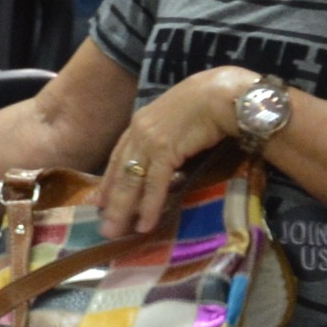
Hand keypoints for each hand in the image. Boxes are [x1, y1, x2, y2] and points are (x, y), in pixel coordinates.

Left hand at [96, 69, 247, 240]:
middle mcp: (139, 130)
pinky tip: (145, 224)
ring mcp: (149, 139)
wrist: (225, 93)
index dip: (110, 181)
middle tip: (105, 228)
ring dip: (124, 210)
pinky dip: (150, 205)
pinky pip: (155, 183)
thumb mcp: (178, 121)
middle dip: (111, 203)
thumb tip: (169, 164)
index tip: (101, 202)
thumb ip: (167, 139)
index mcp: (140, 123)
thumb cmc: (209, 104)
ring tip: (117, 233)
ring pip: (131, 180)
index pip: (119, 157)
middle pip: (120, 172)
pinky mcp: (165, 148)